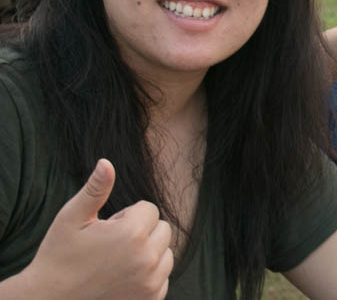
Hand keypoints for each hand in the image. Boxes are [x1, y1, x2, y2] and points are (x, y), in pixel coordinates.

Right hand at [23, 159, 172, 299]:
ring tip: (117, 261)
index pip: (150, 209)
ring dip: (149, 253)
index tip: (107, 229)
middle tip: (112, 244)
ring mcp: (150, 282)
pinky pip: (164, 277)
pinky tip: (123, 278)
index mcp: (131, 234)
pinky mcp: (150, 299)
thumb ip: (95, 190)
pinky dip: (149, 275)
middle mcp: (147, 259)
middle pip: (163, 229)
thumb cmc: (59, 256)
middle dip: (142, 232)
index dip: (127, 216)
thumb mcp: (72, 219)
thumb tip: (106, 162)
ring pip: (166, 253)